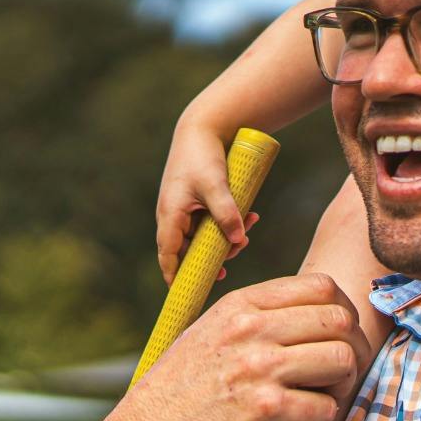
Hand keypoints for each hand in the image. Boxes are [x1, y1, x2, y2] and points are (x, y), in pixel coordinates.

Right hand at [94, 273, 373, 420]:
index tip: (337, 336)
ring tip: (316, 399)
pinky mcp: (266, 410)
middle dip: (349, 348)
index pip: (322, 286)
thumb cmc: (182, 390)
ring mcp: (260, 368)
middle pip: (340, 320)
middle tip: (337, 374)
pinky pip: (326, 409)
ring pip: (342, 360)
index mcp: (241, 304)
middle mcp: (251, 329)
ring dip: (339, 386)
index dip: (342, 311)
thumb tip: (320, 306)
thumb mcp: (211, 332)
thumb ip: (258, 315)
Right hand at [157, 121, 253, 285]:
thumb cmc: (203, 154)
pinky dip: (230, 222)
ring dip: (227, 236)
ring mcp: (186, 209)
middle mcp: (174, 215)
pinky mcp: (199, 202)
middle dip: (214, 255)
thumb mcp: (216, 184)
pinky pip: (213, 221)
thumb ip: (226, 212)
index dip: (176, 277)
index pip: (168, 256)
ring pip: (204, 236)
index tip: (187, 294)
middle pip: (189, 250)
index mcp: (170, 214)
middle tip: (238, 252)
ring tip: (251, 224)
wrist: (204, 126)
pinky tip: (252, 215)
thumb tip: (238, 240)